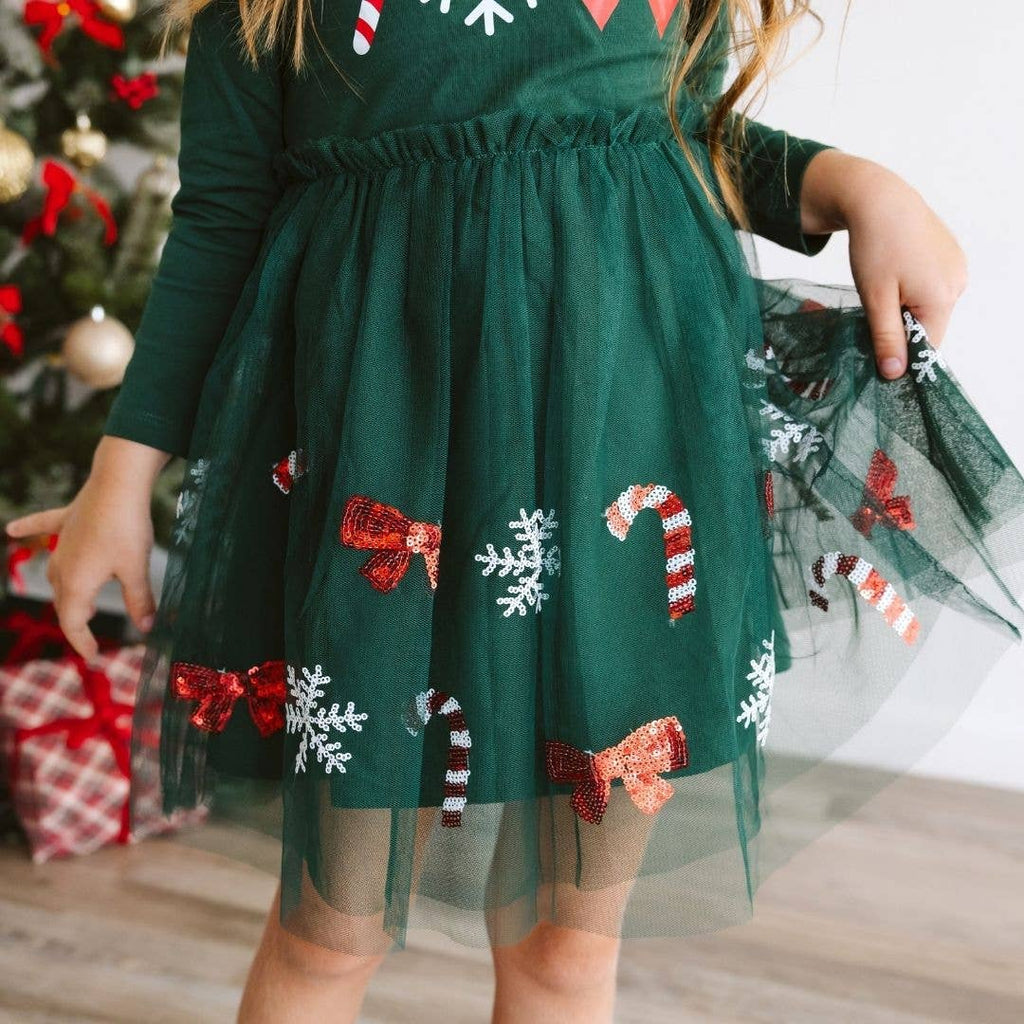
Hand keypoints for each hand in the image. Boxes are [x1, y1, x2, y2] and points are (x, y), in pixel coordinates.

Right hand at [4, 436, 171, 659]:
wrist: (117, 485)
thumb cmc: (126, 529)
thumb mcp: (136, 570)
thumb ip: (140, 600)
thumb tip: (147, 627)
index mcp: (76, 584)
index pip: (73, 623)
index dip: (83, 643)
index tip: (93, 657)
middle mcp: (61, 566)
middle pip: (65, 601)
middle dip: (77, 620)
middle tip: (91, 635)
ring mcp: (62, 541)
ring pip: (57, 573)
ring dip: (66, 591)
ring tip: (82, 604)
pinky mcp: (67, 519)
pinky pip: (43, 527)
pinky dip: (30, 529)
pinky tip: (12, 529)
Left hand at [800, 149, 968, 378]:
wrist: (880, 201)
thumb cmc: (875, 248)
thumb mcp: (875, 299)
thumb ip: (886, 338)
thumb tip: (895, 373)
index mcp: (942, 298)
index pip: (927, 347)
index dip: (902, 354)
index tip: (876, 349)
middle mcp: (957, 284)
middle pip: (929, 327)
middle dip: (901, 328)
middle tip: (874, 310)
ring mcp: (957, 268)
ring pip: (930, 308)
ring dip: (905, 308)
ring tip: (885, 285)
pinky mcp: (951, 257)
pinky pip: (932, 288)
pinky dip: (913, 290)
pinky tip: (896, 273)